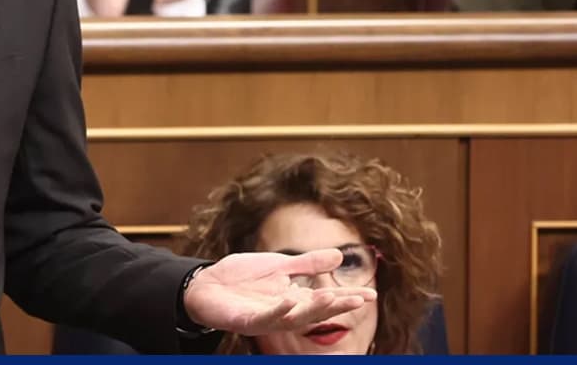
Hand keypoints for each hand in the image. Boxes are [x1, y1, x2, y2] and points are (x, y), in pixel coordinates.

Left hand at [182, 249, 376, 335]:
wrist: (205, 285)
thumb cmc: (241, 279)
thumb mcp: (278, 266)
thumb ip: (307, 264)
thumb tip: (340, 255)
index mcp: (293, 298)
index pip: (325, 300)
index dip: (347, 298)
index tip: (371, 294)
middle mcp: (283, 311)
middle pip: (315, 311)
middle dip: (337, 306)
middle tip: (360, 299)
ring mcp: (265, 317)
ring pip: (294, 318)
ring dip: (313, 310)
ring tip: (332, 297)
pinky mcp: (246, 320)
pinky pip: (265, 318)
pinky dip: (278, 310)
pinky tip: (289, 300)